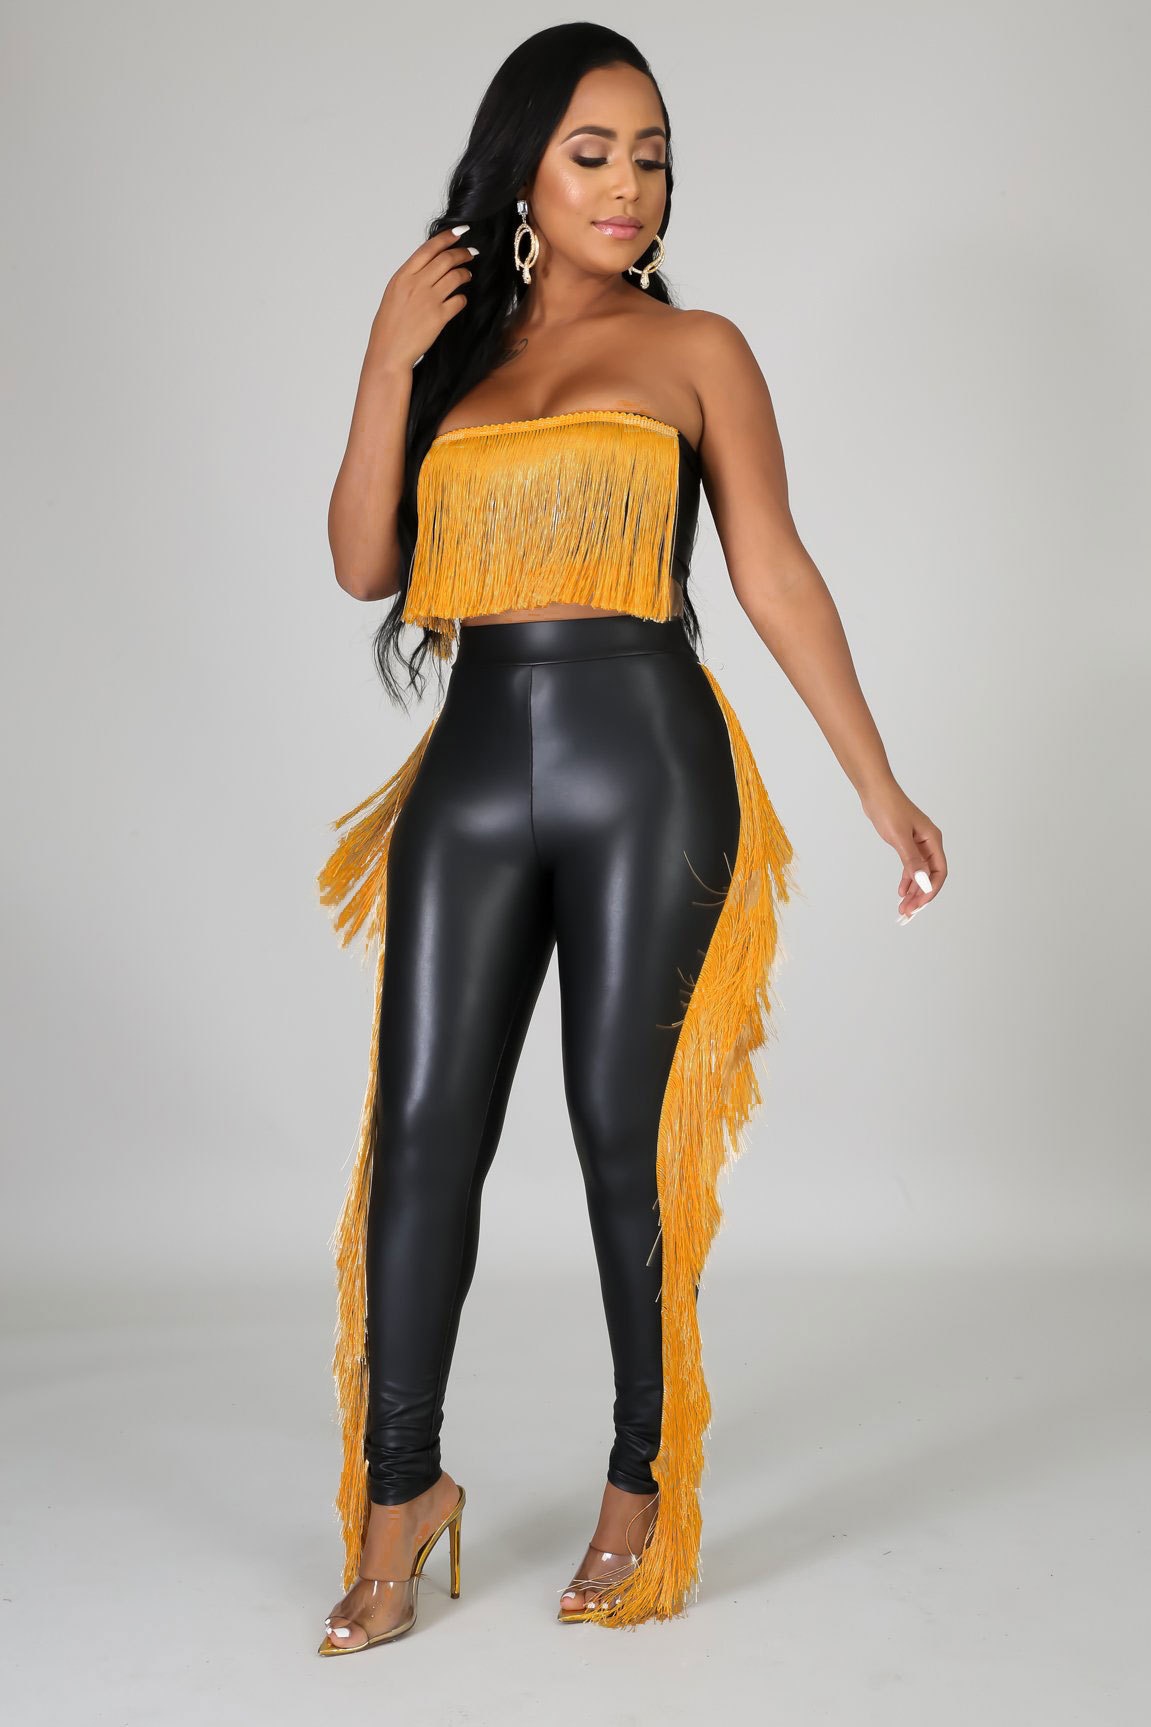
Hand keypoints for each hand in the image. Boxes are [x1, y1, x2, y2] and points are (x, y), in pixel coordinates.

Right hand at [369, 226, 478, 369]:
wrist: (389, 352)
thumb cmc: (389, 326)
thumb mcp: (393, 294)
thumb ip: (410, 278)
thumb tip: (429, 266)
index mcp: (402, 276)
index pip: (428, 248)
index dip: (447, 237)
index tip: (460, 232)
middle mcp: (416, 284)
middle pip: (446, 259)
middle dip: (462, 253)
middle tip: (471, 253)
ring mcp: (429, 300)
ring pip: (456, 277)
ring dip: (465, 273)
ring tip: (468, 275)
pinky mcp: (439, 317)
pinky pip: (459, 300)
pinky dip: (462, 298)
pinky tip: (460, 300)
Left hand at [859, 780, 946, 922]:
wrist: (875, 791)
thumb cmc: (888, 808)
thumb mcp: (899, 837)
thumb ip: (911, 860)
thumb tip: (924, 882)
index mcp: (932, 840)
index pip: (939, 872)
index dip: (931, 890)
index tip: (918, 906)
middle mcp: (929, 843)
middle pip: (931, 876)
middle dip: (921, 896)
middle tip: (907, 912)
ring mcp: (918, 844)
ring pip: (920, 873)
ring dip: (913, 891)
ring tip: (903, 907)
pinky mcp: (907, 843)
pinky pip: (911, 866)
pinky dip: (907, 880)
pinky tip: (901, 892)